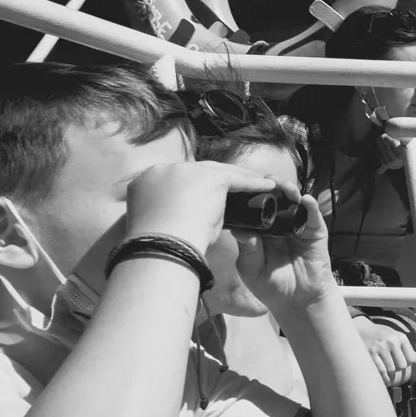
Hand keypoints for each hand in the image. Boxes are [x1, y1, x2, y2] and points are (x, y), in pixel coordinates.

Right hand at [126, 161, 274, 252]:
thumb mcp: (164, 223)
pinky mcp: (208, 177)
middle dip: (220, 178)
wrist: (160, 247)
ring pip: (220, 171)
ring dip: (240, 178)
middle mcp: (164, 169)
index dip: (198, 185)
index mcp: (149, 180)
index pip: (180, 179)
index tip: (210, 195)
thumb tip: (195, 215)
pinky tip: (267, 187)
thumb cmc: (161, 246)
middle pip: (200, 170)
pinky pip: (235, 178)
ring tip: (258, 186)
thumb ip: (176, 212)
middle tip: (239, 188)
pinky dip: (252, 183)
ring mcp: (186, 170)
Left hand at [235, 194, 337, 314]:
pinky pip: (313, 215)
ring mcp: (297, 227)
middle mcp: (278, 225)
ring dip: (290, 192)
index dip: (251, 197)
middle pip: (275, 201)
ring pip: (294, 203)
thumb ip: (247, 249)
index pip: (255, 209)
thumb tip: (239, 229)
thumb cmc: (270, 286)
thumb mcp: (250, 269)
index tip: (244, 186)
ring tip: (284, 186)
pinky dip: (310, 205)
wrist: (297, 301)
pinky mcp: (315, 231)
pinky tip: (305, 199)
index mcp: (260, 232)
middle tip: (265, 181)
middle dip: (271, 188)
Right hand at [355, 317, 415, 385]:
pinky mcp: (370, 354)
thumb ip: (408, 351)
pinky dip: (384, 378)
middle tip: (393, 365)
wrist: (360, 329)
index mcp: (400, 337)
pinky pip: (381, 371)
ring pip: (392, 369)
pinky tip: (385, 378)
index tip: (402, 362)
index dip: (407, 363)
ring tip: (388, 370)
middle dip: (398, 368)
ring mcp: (380, 347)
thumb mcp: (396, 338)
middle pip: (402, 365)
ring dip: (390, 373)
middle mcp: (391, 341)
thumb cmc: (381, 336)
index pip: (411, 358)